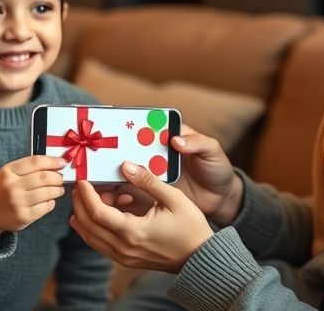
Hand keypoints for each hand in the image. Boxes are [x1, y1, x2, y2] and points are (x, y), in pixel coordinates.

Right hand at [0, 155, 66, 246]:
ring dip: (58, 190)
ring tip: (58, 189)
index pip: (36, 162)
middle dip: (57, 177)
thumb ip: (29, 167)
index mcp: (8, 172)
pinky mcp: (24, 217)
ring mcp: (18, 203)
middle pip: (44, 178)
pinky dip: (51, 202)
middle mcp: (12, 186)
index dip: (52, 161)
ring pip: (47, 193)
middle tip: (60, 178)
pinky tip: (49, 200)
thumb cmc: (2, 189)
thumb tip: (56, 164)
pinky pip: (46, 207)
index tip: (62, 162)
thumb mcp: (9, 173)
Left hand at [70, 161, 213, 272]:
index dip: (85, 195)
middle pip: (87, 226)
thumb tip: (126, 166)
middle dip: (79, 204)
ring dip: (83, 218)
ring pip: (90, 238)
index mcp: (133, 232)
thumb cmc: (191, 227)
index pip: (97, 212)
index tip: (82, 180)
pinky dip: (93, 229)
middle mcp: (124, 247)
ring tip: (83, 199)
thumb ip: (147, 181)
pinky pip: (100, 244)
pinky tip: (98, 215)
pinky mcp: (126, 260)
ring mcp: (123, 257)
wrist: (200, 257)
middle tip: (78, 187)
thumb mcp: (174, 198)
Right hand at [101, 125, 242, 224]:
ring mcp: (153, 171)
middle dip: (115, 148)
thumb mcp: (212, 151)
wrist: (221, 199)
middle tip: (102, 152)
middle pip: (131, 146)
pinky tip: (115, 196)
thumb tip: (177, 140)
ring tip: (102, 175)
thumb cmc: (218, 168)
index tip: (116, 125)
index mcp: (169, 136)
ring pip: (128, 168)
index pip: (146, 125)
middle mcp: (157, 151)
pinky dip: (121, 192)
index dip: (131, 124)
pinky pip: (132, 188)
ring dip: (113, 171)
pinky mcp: (152, 190)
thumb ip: (198, 142)